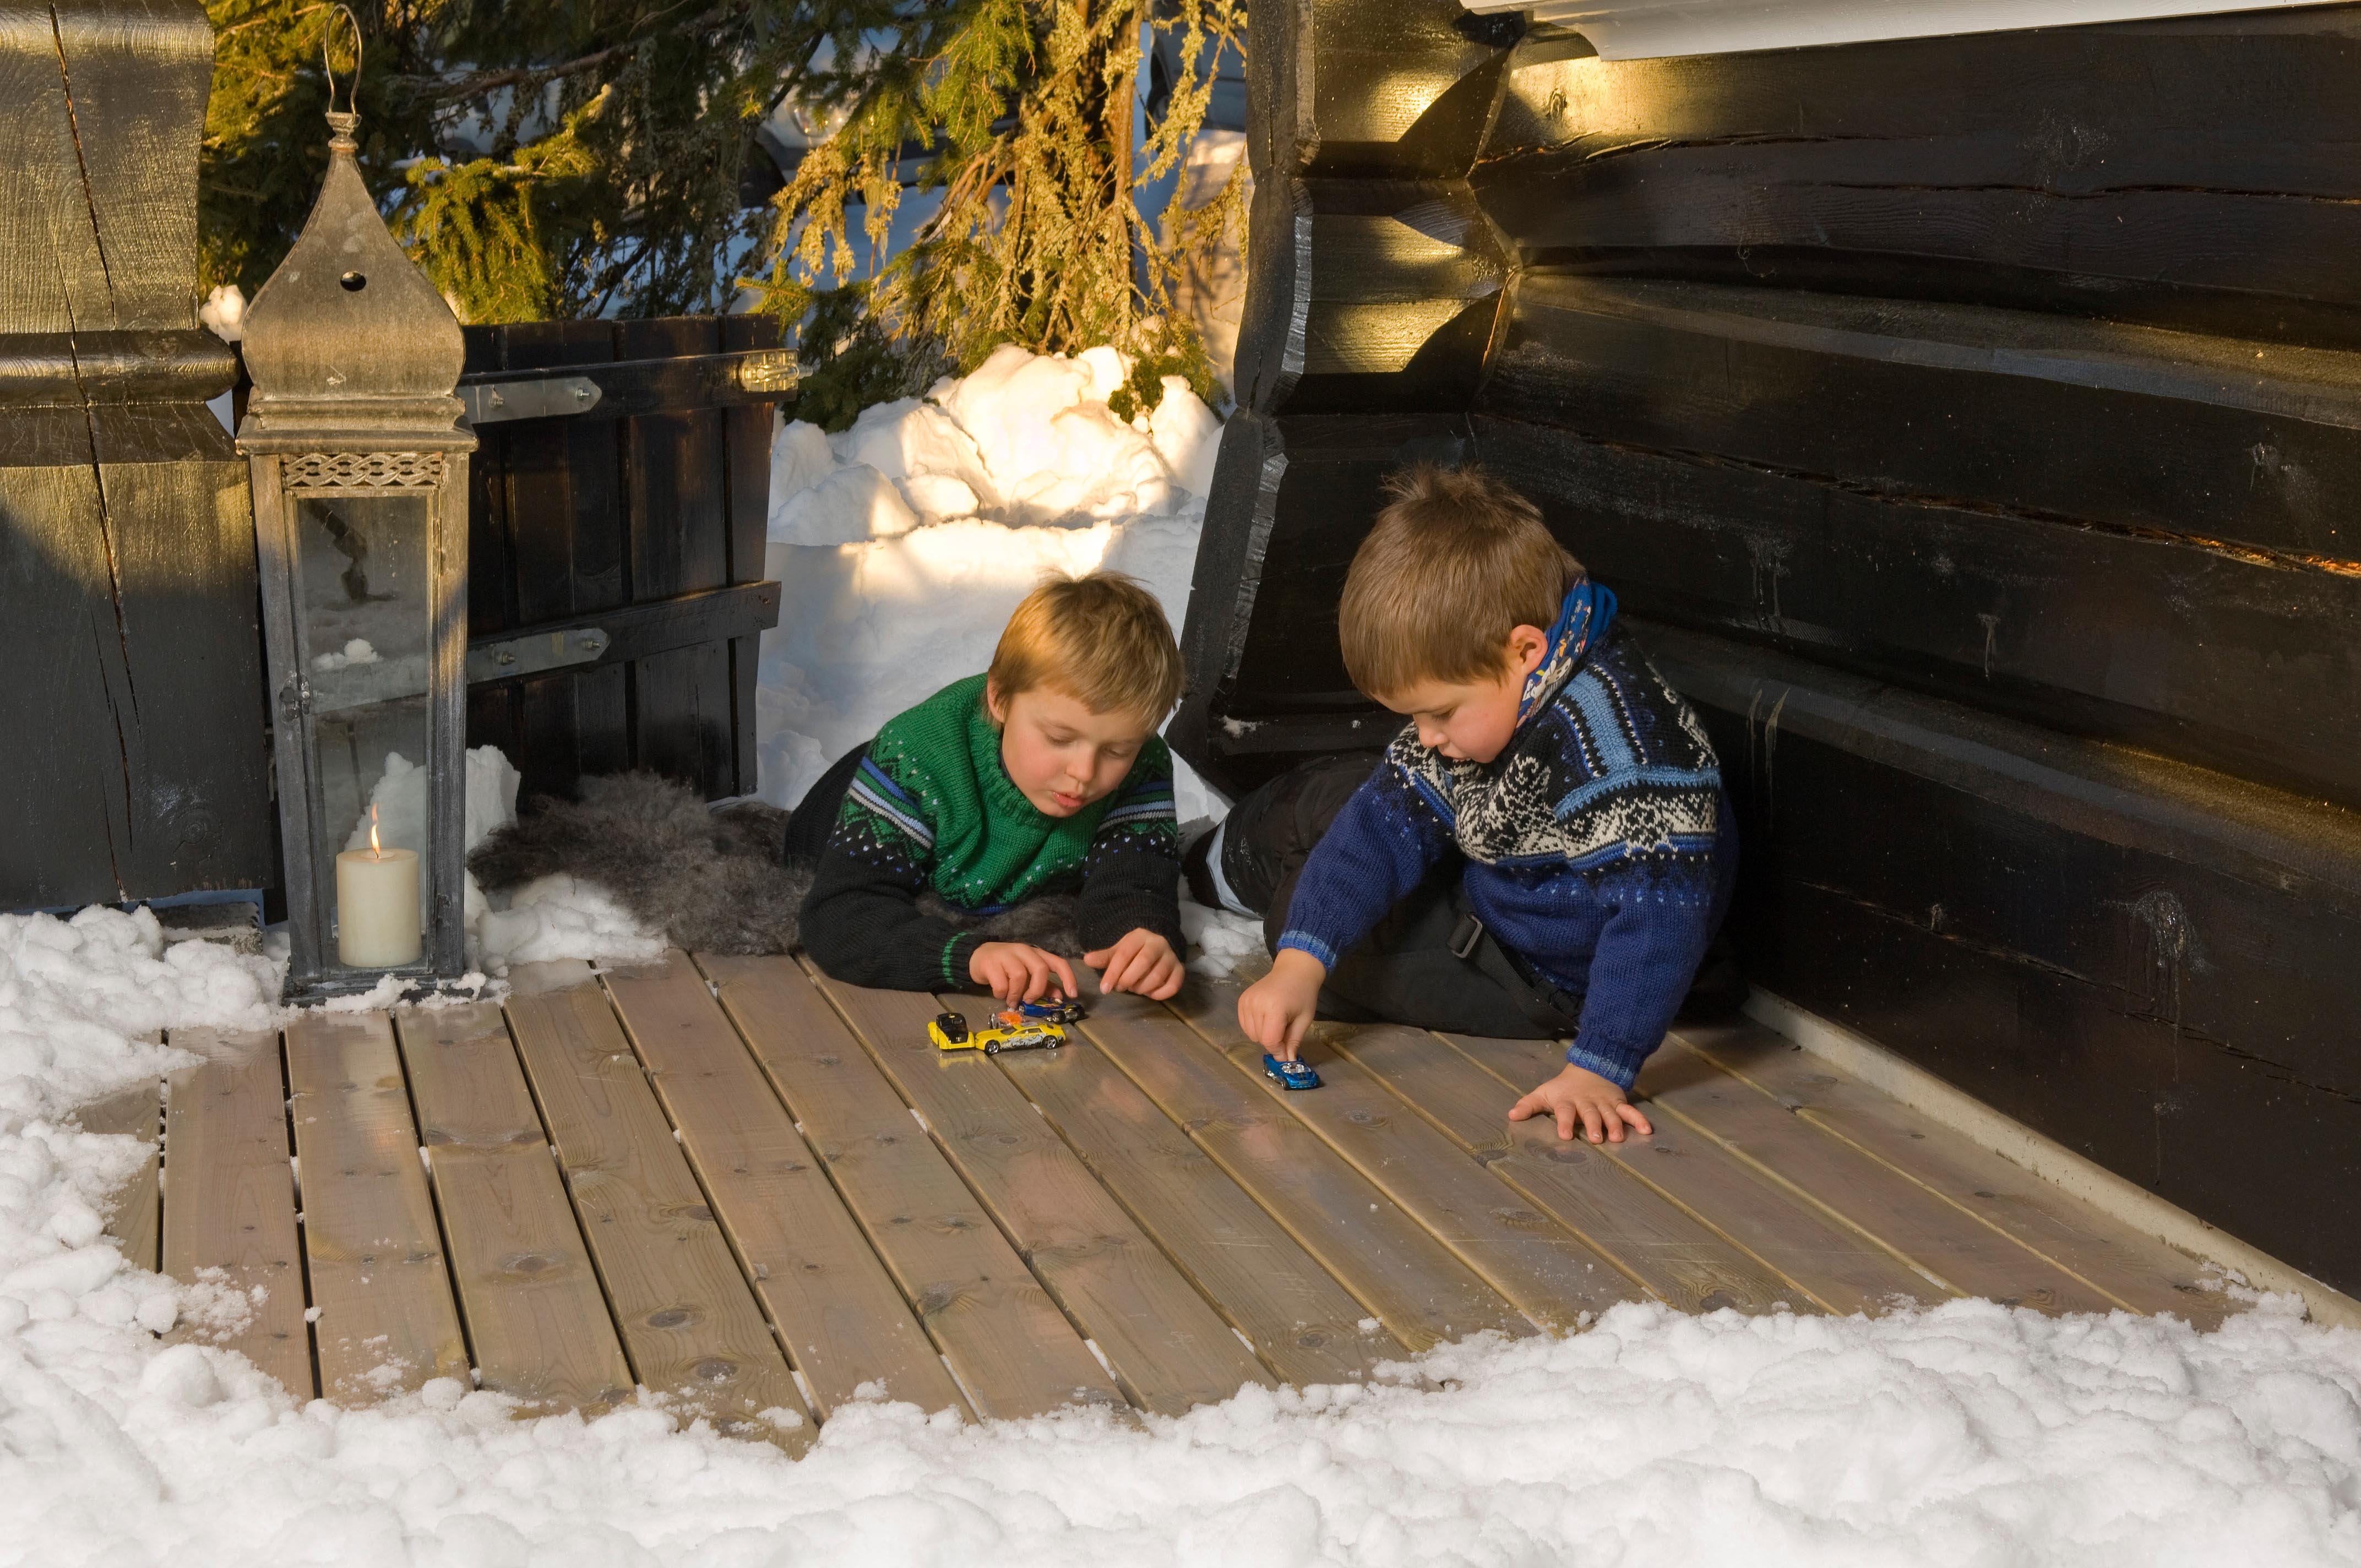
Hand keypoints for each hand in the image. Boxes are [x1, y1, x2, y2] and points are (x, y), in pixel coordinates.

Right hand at [969, 942, 1077, 1002]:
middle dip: (1037, 989)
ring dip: (1016, 994)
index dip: (1068, 978)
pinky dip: (1002, 994)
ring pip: (1019, 976)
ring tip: (1011, 1000)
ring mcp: (1006, 955)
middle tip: (1029, 1000)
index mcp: (1036, 954)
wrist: (978, 957)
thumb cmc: (1006, 968)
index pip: (1058, 962)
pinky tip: (1000, 994)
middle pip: (1040, 969)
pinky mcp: (990, 963)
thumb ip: (1043, 985)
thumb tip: (1058, 995)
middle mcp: (1023, 951)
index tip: (1072, 994)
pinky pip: (1001, 983)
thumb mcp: (1027, 975)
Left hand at [1086, 929, 1183, 999]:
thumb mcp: (1119, 950)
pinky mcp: (1180, 970)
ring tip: (1134, 988)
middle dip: (1128, 979)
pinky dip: (1160, 994)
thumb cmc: (1135, 951)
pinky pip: (1173, 986)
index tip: (1104, 988)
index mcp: (1140, 937)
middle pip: (1143, 963)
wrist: (1158, 945)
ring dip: (1142, 988)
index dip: (1113, 972)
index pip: (1124, 954)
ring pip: (1158, 976)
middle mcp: (1158, 944)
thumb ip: (1104, 957)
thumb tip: (1087, 960)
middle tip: (1120, 987)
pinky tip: (1149, 994)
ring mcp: (1171, 957)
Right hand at [1237, 948, 1325, 1057]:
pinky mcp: (1242, 1000)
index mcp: (1274, 1008)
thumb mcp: (1304, 1019)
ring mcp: (1247, 1001)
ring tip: (1276, 1022)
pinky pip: (1245, 1025)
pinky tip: (1266, 1019)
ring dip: (1263, 1035)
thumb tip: (1287, 1061)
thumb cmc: (1303, 994)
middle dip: (1273, 1042)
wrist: (1294, 970)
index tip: (1286, 1054)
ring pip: (1251, 1034)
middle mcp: (1256, 1004)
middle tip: (1285, 1032)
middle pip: (1260, 1039)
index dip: (1278, 1051)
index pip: (1270, 1040)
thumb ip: (1293, 1041)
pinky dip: (1255, 1028)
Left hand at [1508, 1062, 1652, 1144]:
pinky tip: (1647, 1130)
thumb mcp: (1544, 1094)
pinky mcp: (1618, 1103)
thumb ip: (1529, 1105)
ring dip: (1615, 1125)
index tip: (1564, 1134)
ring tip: (1618, 1137)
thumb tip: (1511, 1115)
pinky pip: (1630, 1111)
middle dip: (1594, 1125)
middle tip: (1596, 1138)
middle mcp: (1587, 1102)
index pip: (1565, 1111)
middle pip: (1591, 1113)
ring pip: (1610, 1114)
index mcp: (1568, 1101)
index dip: (1564, 1122)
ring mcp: (1604, 1103)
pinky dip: (1639, 1119)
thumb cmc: (1563, 1088)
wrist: (1590, 1068)